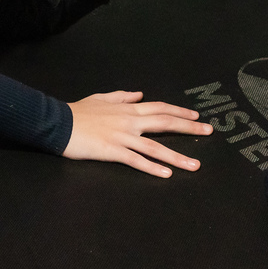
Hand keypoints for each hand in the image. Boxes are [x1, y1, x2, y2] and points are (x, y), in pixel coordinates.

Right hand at [62, 91, 212, 177]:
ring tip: (195, 165)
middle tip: (208, 132)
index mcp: (128, 109)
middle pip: (165, 123)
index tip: (196, 116)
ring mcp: (122, 137)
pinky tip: (166, 174)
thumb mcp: (102, 98)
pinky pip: (136, 161)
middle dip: (189, 128)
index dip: (179, 112)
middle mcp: (130, 121)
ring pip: (155, 147)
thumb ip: (122, 96)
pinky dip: (152, 167)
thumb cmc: (78, 111)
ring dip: (177, 156)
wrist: (58, 122)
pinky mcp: (112, 151)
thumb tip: (139, 94)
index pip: (160, 108)